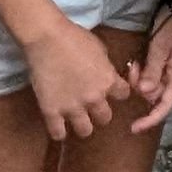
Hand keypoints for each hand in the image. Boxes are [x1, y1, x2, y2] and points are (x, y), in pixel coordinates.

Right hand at [23, 22, 126, 143]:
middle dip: (99, 112)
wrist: (47, 37)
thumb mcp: (99, 49)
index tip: (110, 90)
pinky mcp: (51, 111)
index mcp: (108, 81)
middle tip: (90, 106)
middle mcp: (94, 98)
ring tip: (75, 118)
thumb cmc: (74, 37)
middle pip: (105, 118)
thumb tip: (106, 74)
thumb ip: (105, 67)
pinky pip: (58, 134)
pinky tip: (58, 124)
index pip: (124, 95)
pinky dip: (59, 132)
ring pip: (85, 131)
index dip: (117, 92)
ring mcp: (72, 107)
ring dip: (82, 125)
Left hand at [127, 12, 171, 132]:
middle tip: (131, 71)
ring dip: (140, 79)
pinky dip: (142, 72)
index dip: (151, 119)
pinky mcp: (167, 62)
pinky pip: (152, 75)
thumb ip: (153, 70)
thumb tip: (144, 93)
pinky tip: (137, 62)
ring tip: (134, 63)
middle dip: (140, 89)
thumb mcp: (161, 47)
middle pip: (156, 96)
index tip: (134, 128)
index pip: (166, 105)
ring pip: (152, 86)